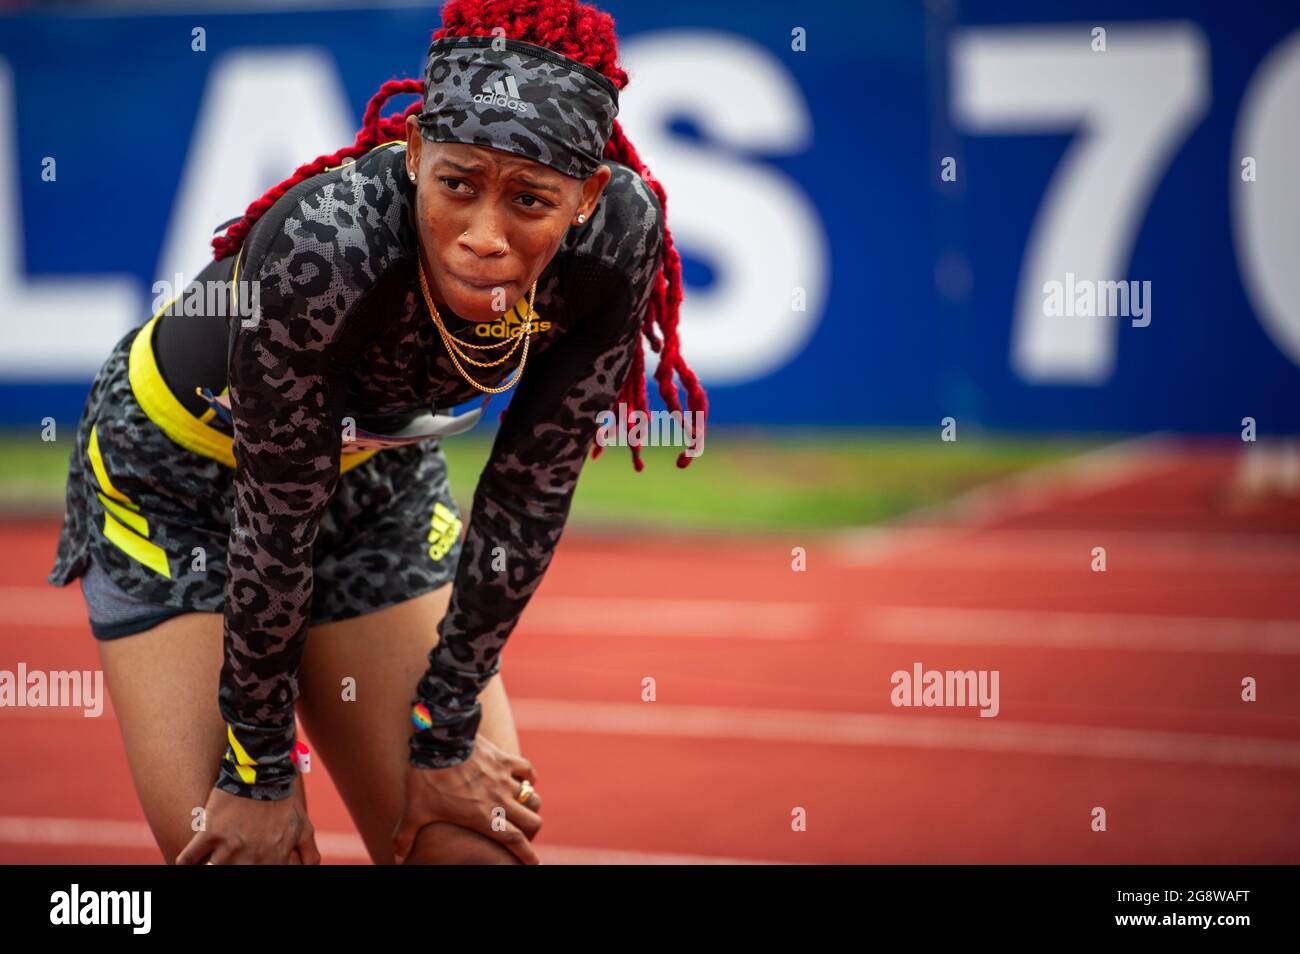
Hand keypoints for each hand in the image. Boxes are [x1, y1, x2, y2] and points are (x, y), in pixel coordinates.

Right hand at [177, 773, 319, 864]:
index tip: (248, 865)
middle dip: (234, 867)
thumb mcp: (304, 828)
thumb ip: (308, 855)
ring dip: (212, 865)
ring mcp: (229, 846)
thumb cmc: (284, 802)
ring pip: (213, 870)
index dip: (257, 872)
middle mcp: (251, 857)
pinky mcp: (209, 832)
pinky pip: (188, 858)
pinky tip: (186, 864)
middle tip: (230, 858)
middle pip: (236, 874)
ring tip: (212, 860)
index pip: (265, 877)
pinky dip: (185, 863)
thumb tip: (306, 871)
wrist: (263, 772)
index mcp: (274, 858)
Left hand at [393, 734, 542, 864]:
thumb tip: (396, 858)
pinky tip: (524, 780)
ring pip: (532, 797)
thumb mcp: (414, 810)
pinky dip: (529, 777)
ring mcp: (504, 778)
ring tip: (521, 808)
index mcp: (483, 816)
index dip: (527, 855)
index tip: (534, 864)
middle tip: (523, 833)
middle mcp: (499, 799)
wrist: (439, 740)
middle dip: (531, 831)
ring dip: (529, 805)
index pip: (514, 840)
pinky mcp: (504, 759)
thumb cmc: (428, 777)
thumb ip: (406, 836)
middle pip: (531, 820)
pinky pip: (527, 770)